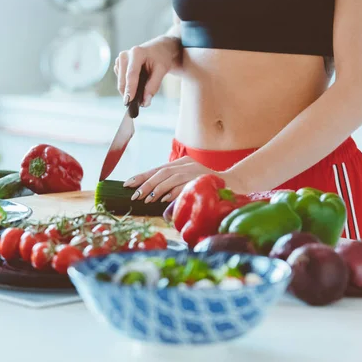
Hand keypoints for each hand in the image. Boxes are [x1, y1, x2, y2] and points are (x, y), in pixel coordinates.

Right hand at [114, 35, 180, 106]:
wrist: (159, 49)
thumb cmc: (161, 57)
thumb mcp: (162, 70)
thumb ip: (153, 86)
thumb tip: (145, 102)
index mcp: (136, 53)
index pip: (131, 74)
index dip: (130, 89)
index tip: (129, 102)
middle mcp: (125, 55)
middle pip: (123, 80)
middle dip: (130, 94)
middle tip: (139, 105)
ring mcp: (119, 60)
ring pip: (121, 83)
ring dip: (129, 91)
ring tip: (142, 91)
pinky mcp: (118, 65)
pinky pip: (121, 81)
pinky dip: (128, 87)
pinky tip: (138, 83)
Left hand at [124, 157, 248, 202]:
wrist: (234, 184)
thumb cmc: (207, 185)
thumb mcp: (187, 180)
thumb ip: (172, 184)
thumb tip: (149, 194)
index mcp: (182, 162)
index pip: (158, 169)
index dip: (142, 176)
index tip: (128, 184)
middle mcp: (187, 164)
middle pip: (161, 172)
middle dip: (146, 183)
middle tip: (134, 195)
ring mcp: (195, 171)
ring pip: (170, 178)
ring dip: (156, 189)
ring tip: (146, 198)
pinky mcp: (202, 180)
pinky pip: (183, 186)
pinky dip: (172, 192)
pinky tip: (163, 199)